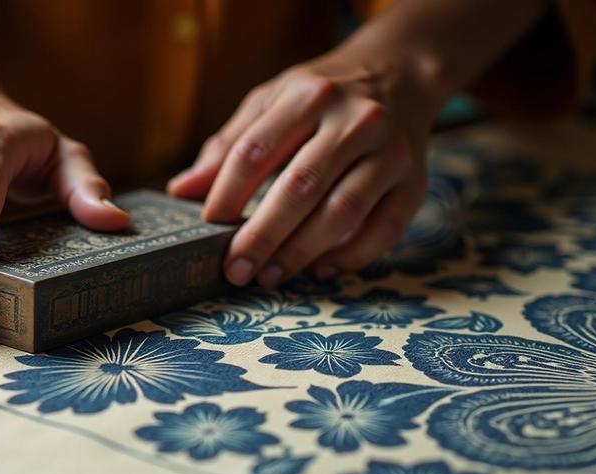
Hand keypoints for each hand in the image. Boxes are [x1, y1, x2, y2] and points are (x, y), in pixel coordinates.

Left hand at [167, 49, 441, 286]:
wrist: (398, 76)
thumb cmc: (320, 97)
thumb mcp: (270, 102)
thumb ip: (228, 146)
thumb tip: (181, 191)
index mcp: (309, 95)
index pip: (257, 149)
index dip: (227, 193)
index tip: (206, 225)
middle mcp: (356, 119)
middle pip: (300, 186)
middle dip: (262, 236)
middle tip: (235, 269)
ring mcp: (391, 152)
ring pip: (342, 212)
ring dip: (301, 252)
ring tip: (270, 275)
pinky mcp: (414, 183)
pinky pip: (383, 230)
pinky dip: (349, 257)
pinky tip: (318, 270)